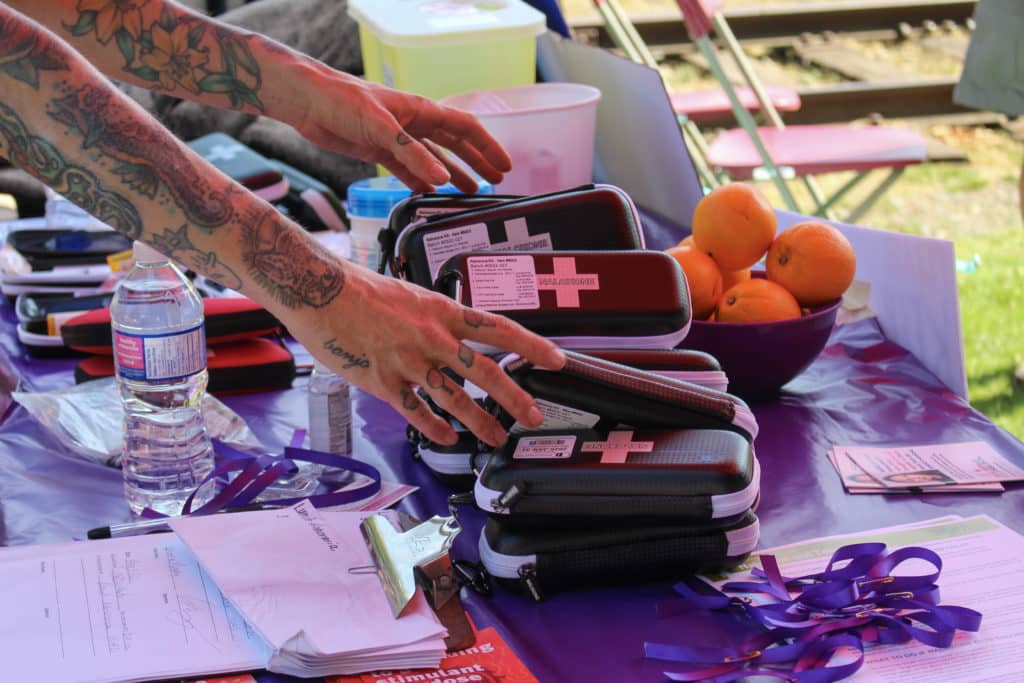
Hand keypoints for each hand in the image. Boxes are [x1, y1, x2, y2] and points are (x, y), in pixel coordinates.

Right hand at [288, 265, 564, 447]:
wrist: (319, 292)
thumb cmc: (360, 289)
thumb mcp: (410, 295)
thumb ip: (435, 318)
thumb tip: (453, 337)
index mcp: (442, 311)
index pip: (499, 329)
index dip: (533, 345)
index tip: (558, 359)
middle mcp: (433, 337)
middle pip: (486, 372)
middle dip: (515, 399)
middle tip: (533, 416)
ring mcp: (409, 362)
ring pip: (455, 399)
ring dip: (480, 422)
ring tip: (496, 437)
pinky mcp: (384, 383)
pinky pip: (417, 412)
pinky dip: (436, 429)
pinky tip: (449, 439)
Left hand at [293, 70, 509, 192]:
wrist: (308, 102)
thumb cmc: (342, 100)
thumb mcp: (380, 127)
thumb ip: (412, 155)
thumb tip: (442, 179)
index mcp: (421, 111)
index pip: (465, 128)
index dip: (487, 147)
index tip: (504, 165)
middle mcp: (414, 124)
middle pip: (455, 145)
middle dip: (476, 163)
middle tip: (494, 181)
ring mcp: (397, 138)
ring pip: (433, 160)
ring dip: (452, 175)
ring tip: (470, 192)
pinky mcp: (379, 151)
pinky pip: (408, 170)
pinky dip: (421, 183)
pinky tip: (431, 195)